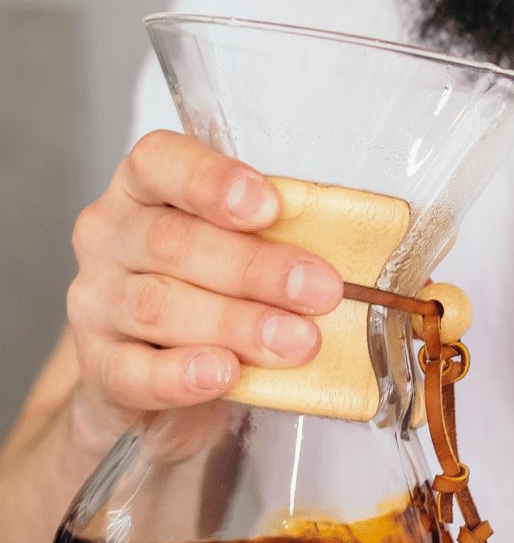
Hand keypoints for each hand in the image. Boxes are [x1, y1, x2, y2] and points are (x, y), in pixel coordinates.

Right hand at [67, 130, 343, 439]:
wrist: (161, 380)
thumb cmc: (215, 298)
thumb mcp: (250, 259)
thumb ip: (294, 247)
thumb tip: (388, 271)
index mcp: (149, 190)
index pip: (162, 162)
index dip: (213, 181)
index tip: (269, 206)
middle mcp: (112, 236)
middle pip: (175, 242)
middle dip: (257, 268)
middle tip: (322, 292)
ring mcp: (97, 302)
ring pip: (160, 305)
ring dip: (237, 324)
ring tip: (297, 342)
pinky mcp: (100, 366)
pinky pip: (135, 371)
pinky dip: (182, 374)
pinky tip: (223, 373)